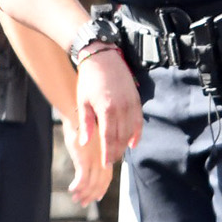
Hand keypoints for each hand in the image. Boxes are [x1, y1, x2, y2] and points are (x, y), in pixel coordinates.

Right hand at [61, 114, 114, 206]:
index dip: (102, 189)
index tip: (97, 197)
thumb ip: (92, 153)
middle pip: (100, 184)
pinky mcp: (84, 160)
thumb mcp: (90, 141)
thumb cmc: (82, 126)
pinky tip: (71, 189)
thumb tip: (86, 162)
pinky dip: (77, 186)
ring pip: (91, 184)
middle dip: (92, 195)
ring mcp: (95, 160)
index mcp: (106, 155)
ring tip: (75, 198)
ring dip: (83, 194)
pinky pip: (82, 179)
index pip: (107, 178)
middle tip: (83, 203)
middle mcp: (103, 159)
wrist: (78, 115)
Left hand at [71, 47, 142, 171]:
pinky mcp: (136, 99)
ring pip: (130, 131)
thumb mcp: (83, 101)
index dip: (108, 153)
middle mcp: (121, 108)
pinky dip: (137, 133)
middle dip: (116, 151)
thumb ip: (86, 123)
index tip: (106, 164)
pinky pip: (139, 121)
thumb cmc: (89, 79)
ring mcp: (130, 103)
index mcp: (106, 109)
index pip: (108, 138)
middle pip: (121, 137)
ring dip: (125, 144)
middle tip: (111, 161)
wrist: (102, 57)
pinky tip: (133, 143)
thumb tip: (85, 142)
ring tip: (119, 153)